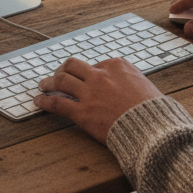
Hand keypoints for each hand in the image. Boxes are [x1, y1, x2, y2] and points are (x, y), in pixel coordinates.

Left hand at [34, 56, 163, 143]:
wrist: (153, 128)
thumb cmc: (154, 111)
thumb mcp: (144, 85)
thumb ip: (129, 80)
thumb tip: (124, 84)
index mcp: (117, 65)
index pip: (95, 64)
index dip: (88, 73)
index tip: (84, 78)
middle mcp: (100, 75)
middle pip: (72, 65)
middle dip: (62, 69)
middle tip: (57, 75)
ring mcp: (90, 93)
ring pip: (61, 80)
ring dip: (49, 82)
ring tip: (43, 86)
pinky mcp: (82, 112)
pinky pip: (57, 103)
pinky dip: (45, 101)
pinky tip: (38, 101)